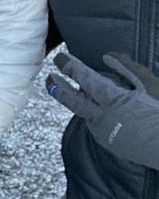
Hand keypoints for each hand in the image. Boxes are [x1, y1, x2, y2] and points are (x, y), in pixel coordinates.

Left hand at [46, 51, 158, 168]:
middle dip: (56, 86)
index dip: (70, 67)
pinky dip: (96, 113)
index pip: (85, 79)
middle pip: (71, 100)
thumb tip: (107, 57)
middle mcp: (102, 116)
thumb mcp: (149, 85)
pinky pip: (94, 123)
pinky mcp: (105, 141)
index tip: (60, 58)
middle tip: (49, 76)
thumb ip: (127, 68)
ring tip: (83, 89)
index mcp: (114, 100)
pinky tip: (106, 109)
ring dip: (81, 100)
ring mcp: (102, 131)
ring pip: (83, 111)